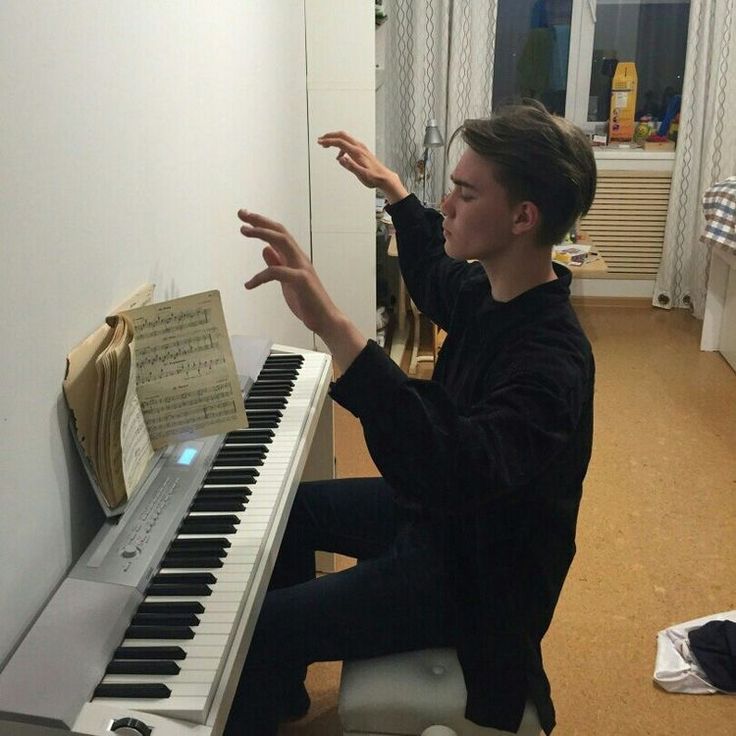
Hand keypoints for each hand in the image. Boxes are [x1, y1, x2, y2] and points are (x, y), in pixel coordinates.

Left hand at [238, 210, 366, 369]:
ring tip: (244, 231)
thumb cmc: (307, 301)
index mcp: (296, 258)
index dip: (263, 223)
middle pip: (280, 231)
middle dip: (260, 220)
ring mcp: (302, 268)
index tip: (246, 217)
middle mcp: (300, 258)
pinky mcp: (301, 280)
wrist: (324, 319)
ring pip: (282, 242)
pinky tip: (249, 284)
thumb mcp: (287, 281)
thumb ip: (277, 264)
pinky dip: (260, 276)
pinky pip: (276, 272)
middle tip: (242, 214)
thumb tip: (265, 249)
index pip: (279, 234)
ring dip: (262, 233)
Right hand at [317, 131, 407, 203]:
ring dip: (335, 140)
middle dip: (330, 136)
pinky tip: (340, 157)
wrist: (384, 177)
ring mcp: (361, 148)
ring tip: (326, 145)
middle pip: (342, 135)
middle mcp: (359, 147)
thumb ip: (350, 166)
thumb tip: (340, 159)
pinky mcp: (362, 151)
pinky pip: (349, 144)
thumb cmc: (373, 178)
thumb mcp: (361, 175)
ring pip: (345, 138)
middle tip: (321, 140)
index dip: (329, 141)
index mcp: (357, 152)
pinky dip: (341, 146)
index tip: (320, 142)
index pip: (340, 142)